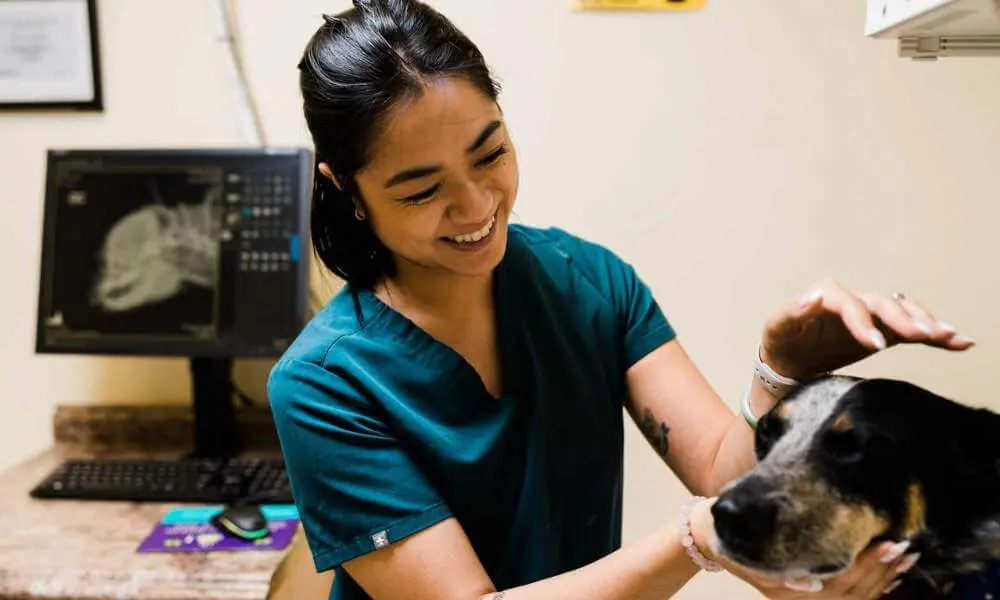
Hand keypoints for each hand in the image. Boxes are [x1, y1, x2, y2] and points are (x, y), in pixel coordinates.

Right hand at [687, 498, 918, 599]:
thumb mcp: (747, 545)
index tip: (888, 543)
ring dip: (884, 579)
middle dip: (881, 572)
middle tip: (905, 547)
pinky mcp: (811, 595)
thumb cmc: (731, 533)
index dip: (866, 566)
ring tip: (906, 557)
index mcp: (784, 590)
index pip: (836, 583)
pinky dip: (874, 585)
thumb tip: (809, 582)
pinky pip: (850, 597)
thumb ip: (776, 563)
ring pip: (855, 598)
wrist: (714, 537)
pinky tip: (891, 573)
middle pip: (851, 594)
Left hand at [760, 278, 974, 379]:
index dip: (863, 321)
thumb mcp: (777, 328)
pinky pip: (910, 331)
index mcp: (826, 295)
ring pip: (902, 313)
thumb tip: (810, 297)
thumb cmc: (781, 341)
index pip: (849, 303)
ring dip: (925, 323)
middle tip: (923, 336)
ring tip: (949, 336)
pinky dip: (933, 335)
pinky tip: (959, 342)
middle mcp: (853, 301)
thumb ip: (791, 313)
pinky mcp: (882, 332)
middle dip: (902, 319)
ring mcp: (870, 315)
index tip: (874, 344)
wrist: (789, 359)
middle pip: (882, 305)